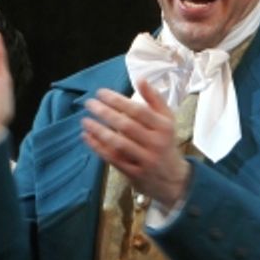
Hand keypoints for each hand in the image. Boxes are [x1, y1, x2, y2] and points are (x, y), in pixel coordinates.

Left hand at [82, 79, 190, 207]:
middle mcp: (156, 143)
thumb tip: (141, 79)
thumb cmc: (166, 143)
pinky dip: (98, 147)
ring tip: (85, 120)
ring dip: (99, 131)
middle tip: (89, 104)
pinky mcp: (136, 173)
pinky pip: (114, 158)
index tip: (101, 93)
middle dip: (105, 113)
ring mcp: (146, 160)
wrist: (174, 179)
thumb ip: (155, 100)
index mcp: (164, 127)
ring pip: (119, 143)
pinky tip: (87, 137)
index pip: (138, 111)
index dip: (117, 101)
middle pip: (127, 126)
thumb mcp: (168, 121)